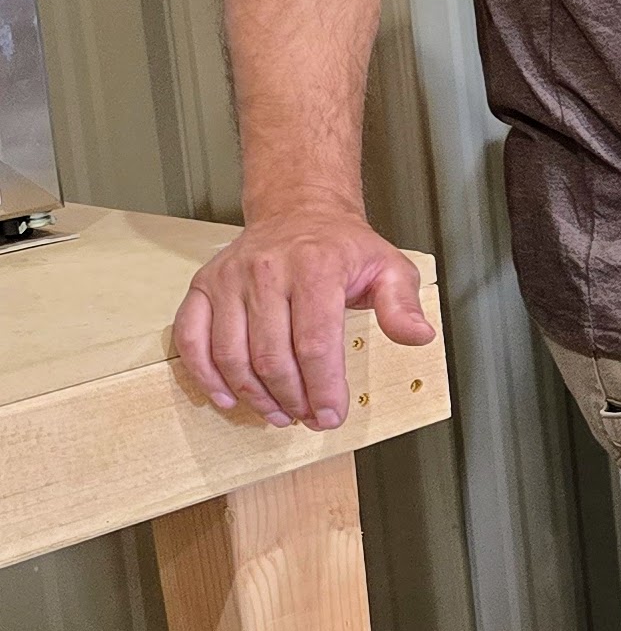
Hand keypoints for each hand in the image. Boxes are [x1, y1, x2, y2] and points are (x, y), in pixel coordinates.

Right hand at [174, 206, 437, 429]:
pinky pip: (191, 339)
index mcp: (316, 266)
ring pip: (232, 354)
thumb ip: (402, 304)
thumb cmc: (344, 248)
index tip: (332, 415)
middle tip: (308, 417)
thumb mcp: (389, 267)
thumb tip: (418, 336)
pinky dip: (205, 375)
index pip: (316, 342)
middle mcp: (267, 270)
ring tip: (279, 413)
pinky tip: (228, 398)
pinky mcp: (203, 286)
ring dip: (254, 395)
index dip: (323, 388)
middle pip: (272, 355)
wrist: (299, 212)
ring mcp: (229, 278)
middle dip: (292, 398)